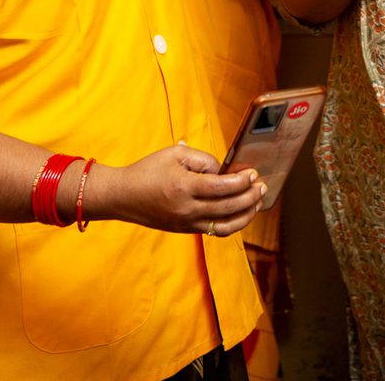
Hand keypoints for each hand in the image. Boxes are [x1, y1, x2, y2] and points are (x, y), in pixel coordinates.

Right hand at [99, 144, 266, 236]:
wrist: (122, 196)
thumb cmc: (148, 171)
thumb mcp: (175, 153)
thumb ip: (203, 160)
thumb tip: (222, 172)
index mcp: (185, 188)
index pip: (222, 187)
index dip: (242, 181)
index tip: (253, 173)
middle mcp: (187, 210)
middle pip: (228, 208)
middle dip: (250, 197)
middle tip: (262, 186)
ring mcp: (187, 223)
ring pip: (225, 226)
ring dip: (246, 215)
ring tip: (257, 202)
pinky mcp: (185, 230)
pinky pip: (214, 231)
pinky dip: (232, 224)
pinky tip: (241, 214)